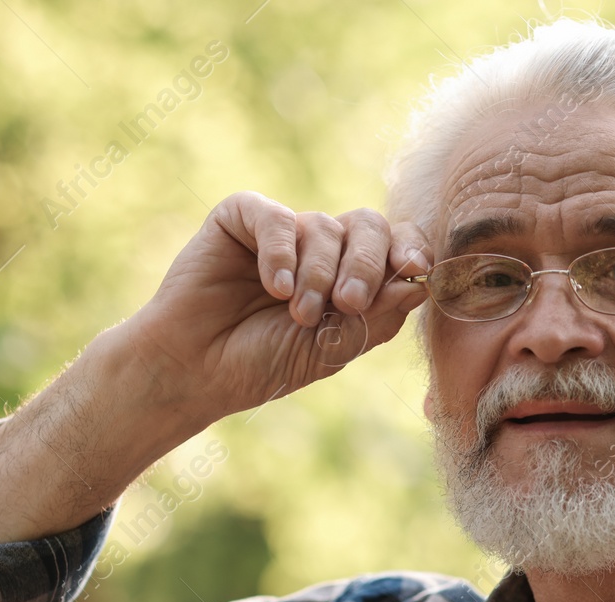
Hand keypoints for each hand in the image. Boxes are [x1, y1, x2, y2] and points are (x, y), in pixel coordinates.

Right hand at [123, 191, 430, 423]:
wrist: (195, 370)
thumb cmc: (261, 364)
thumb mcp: (330, 349)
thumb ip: (376, 317)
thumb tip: (419, 282)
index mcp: (351, 276)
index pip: (396, 244)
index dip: (411, 248)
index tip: (416, 268)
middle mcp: (322, 248)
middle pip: (369, 226)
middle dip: (366, 265)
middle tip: (348, 303)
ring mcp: (283, 231)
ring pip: (324, 226)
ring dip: (317, 275)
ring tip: (297, 315)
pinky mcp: (240, 219)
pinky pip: (275, 218)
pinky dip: (281, 253)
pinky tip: (275, 288)